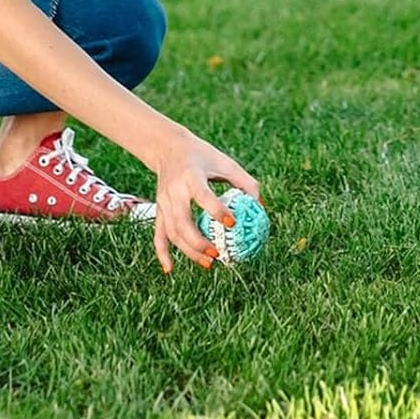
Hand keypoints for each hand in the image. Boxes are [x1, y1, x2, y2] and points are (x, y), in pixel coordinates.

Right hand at [150, 127, 259, 272]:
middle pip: (183, 222)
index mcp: (191, 176)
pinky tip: (170, 269)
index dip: (217, 210)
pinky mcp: (159, 210)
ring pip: (172, 232)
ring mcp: (163, 202)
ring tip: (209, 262)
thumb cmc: (203, 156)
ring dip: (188, 251)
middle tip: (218, 253)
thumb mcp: (225, 162)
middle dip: (199, 241)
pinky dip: (162, 253)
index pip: (203, 196)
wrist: (169, 149)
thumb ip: (244, 182)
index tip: (232, 223)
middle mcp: (174, 191)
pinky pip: (158, 235)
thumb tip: (260, 205)